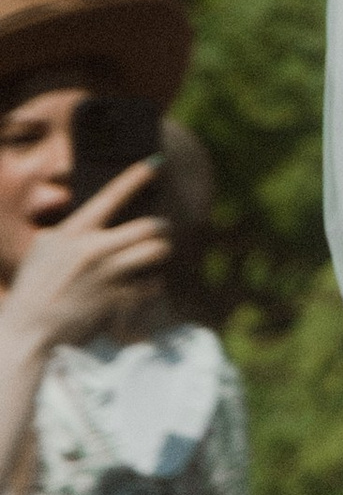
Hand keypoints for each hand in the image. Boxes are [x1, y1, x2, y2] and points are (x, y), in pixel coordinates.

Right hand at [0, 169, 171, 356]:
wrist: (28, 333)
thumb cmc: (33, 289)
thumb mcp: (44, 248)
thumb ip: (70, 228)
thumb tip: (91, 213)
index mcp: (74, 233)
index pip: (112, 196)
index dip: (137, 176)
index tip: (157, 162)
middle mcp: (94, 250)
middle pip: (149, 226)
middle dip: (162, 226)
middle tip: (163, 228)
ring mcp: (107, 276)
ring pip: (156, 252)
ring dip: (162, 251)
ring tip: (160, 252)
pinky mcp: (116, 301)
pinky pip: (150, 285)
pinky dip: (152, 284)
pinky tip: (148, 284)